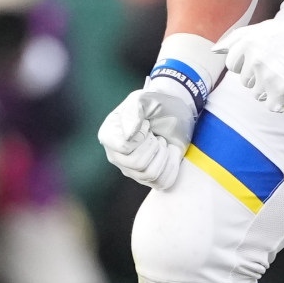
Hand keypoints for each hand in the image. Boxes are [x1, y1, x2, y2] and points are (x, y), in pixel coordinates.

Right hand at [98, 73, 200, 191]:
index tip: (146, 124)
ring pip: (151, 175)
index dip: (141, 137)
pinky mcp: (148, 179)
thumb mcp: (144, 100)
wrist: (174, 112)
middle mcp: (116, 156)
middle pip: (138, 164)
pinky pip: (163, 183)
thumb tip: (128, 137)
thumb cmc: (156, 104)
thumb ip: (134, 113)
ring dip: (164, 155)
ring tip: (161, 142)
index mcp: (109, 136)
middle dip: (155, 146)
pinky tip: (169, 153)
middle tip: (156, 134)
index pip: (124, 148)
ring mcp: (131, 170)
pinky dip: (172, 166)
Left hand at [222, 2, 283, 112]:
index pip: (232, 65)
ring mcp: (267, 80)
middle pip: (246, 82)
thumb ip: (236, 39)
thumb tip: (214, 51)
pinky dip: (282, 99)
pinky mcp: (282, 96)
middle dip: (260, 75)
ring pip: (257, 94)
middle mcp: (255, 62)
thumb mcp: (263, 29)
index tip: (266, 57)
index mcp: (248, 45)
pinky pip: (272, 106)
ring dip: (271, 88)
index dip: (249, 62)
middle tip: (281, 64)